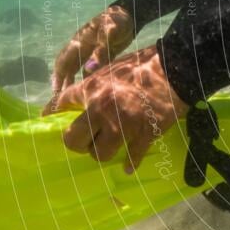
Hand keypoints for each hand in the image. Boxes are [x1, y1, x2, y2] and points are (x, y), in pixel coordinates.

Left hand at [43, 46, 189, 173]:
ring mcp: (123, 125)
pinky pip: (131, 157)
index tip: (50, 120)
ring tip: (110, 148)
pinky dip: (129, 163)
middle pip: (74, 140)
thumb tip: (82, 95)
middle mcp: (102, 110)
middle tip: (86, 141)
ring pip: (100, 154)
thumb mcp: (114, 67)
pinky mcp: (144, 134)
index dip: (52, 115)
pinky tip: (128, 166)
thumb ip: (96, 82)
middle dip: (78, 143)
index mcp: (93, 89)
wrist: (178, 68)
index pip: (60, 104)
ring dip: (103, 152)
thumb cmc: (146, 63)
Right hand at [51, 5, 135, 93]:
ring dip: (76, 80)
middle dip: (64, 81)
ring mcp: (93, 50)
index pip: (64, 61)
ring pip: (80, 68)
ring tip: (74, 96)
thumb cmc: (117, 21)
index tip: (56, 91)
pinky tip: (91, 87)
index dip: (59, 76)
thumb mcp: (109, 33)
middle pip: (69, 66)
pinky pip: (94, 67)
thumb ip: (100, 51)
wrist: (130, 14)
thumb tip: (89, 69)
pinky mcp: (104, 53)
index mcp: (79, 42)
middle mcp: (82, 47)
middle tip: (61, 98)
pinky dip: (90, 77)